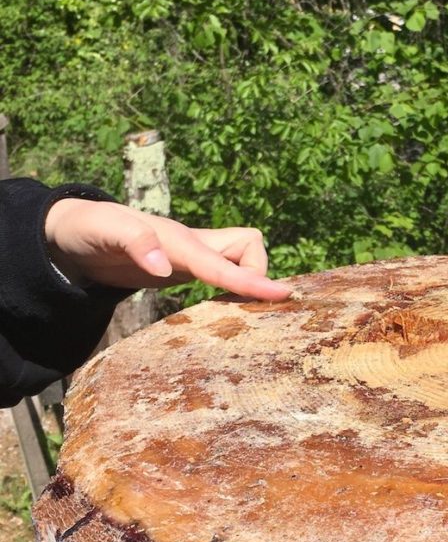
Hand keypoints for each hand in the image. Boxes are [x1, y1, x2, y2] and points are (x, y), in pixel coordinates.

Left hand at [45, 199, 291, 300]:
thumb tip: (164, 268)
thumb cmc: (88, 228)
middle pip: (249, 249)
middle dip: (258, 274)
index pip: (226, 261)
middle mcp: (193, 245)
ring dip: (249, 282)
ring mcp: (190, 257)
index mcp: (179, 240)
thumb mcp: (104, 231)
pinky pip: (223, 276)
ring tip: (245, 312)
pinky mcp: (184, 269)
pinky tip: (227, 310)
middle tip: (249, 307)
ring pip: (240, 261)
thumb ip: (135, 243)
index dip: (254, 280)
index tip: (283, 295)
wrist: (71, 233)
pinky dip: (233, 290)